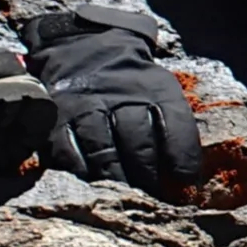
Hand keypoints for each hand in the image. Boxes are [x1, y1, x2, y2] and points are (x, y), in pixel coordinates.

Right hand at [21, 6, 201, 197]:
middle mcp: (120, 96)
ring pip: (103, 149)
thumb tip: (188, 182)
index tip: (187, 184)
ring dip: (116, 179)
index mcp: (155, 90)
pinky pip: (66, 149)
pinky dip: (80, 172)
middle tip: (153, 199)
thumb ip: (175, 130)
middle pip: (138, 142)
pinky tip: (90, 185)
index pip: (174, 124)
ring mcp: (86, 106)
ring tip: (124, 198)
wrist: (83, 47)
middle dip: (148, 176)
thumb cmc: (133, 85)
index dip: (183, 158)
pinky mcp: (57, 117)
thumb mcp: (161, 92)